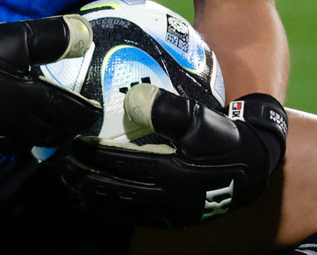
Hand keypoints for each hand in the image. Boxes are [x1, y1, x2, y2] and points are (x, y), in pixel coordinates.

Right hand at [0, 0, 99, 157]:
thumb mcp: (16, 36)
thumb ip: (51, 38)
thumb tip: (85, 36)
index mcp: (26, 97)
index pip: (65, 113)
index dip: (82, 116)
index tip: (93, 115)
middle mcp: (11, 120)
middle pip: (45, 135)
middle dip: (63, 132)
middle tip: (73, 126)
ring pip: (19, 144)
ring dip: (36, 140)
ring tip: (45, 131)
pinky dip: (3, 144)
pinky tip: (6, 136)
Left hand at [59, 85, 287, 229]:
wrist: (255, 167)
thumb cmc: (227, 137)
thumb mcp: (203, 119)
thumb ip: (171, 110)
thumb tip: (138, 96)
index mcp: (174, 173)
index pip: (124, 164)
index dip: (95, 155)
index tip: (72, 141)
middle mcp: (168, 199)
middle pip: (116, 190)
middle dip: (85, 178)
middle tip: (61, 165)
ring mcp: (170, 213)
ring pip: (122, 207)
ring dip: (93, 197)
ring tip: (71, 184)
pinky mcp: (174, 220)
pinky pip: (135, 217)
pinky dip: (112, 208)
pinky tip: (98, 200)